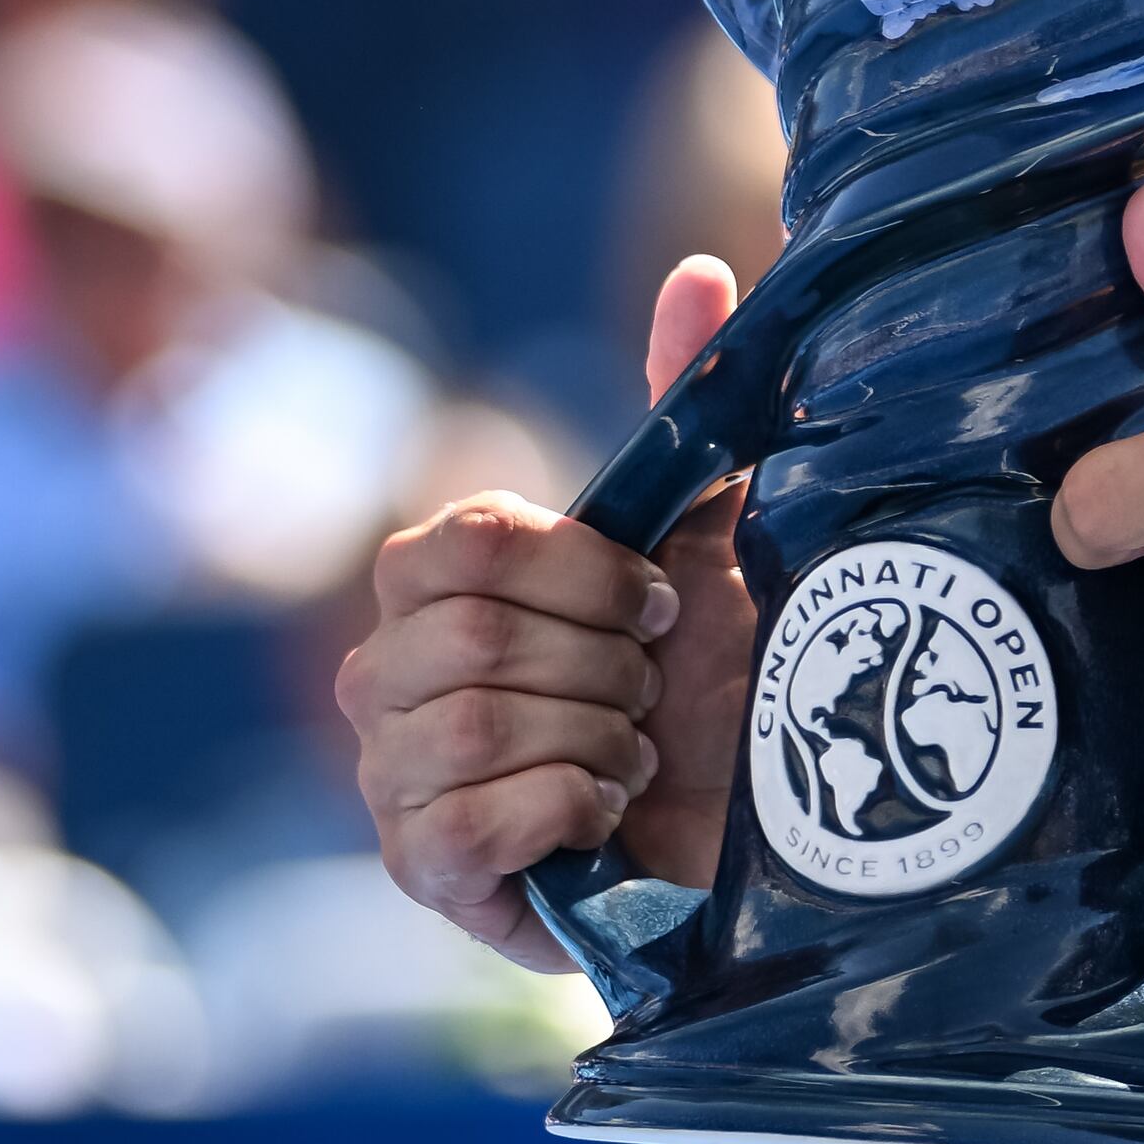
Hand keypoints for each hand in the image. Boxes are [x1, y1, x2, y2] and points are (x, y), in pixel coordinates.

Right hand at [340, 256, 761, 968]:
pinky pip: (466, 824)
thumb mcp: (712, 536)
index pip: (460, 538)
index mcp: (443, 582)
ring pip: (472, 729)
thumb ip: (688, 409)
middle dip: (601, 664)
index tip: (656, 599)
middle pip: (469, 638)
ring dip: (596, 739)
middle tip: (652, 688)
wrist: (754, 827)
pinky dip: (565, 809)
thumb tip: (703, 272)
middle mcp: (389, 672)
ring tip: (637, 754)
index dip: (578, 569)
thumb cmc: (716, 675)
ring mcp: (392, 777)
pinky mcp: (422, 871)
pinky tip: (603, 814)